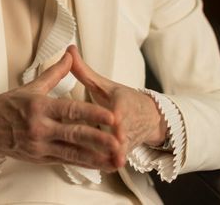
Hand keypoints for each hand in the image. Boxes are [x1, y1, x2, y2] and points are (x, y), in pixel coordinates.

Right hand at [0, 52, 122, 171]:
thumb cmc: (8, 106)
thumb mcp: (31, 87)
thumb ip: (55, 73)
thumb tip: (69, 55)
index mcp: (40, 107)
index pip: (70, 110)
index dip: (92, 113)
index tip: (110, 116)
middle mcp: (40, 128)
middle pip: (74, 134)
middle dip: (98, 138)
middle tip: (118, 140)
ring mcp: (40, 146)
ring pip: (72, 152)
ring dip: (95, 156)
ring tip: (114, 158)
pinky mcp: (40, 158)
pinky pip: (65, 161)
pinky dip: (83, 163)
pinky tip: (98, 164)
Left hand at [67, 46, 167, 166]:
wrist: (150, 117)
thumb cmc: (121, 99)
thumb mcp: (104, 84)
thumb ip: (84, 71)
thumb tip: (68, 49)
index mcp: (121, 103)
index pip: (120, 109)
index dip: (117, 114)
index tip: (115, 119)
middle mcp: (127, 121)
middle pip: (122, 130)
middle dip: (118, 138)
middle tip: (116, 144)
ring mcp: (128, 138)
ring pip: (121, 147)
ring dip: (116, 154)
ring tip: (112, 163)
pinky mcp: (126, 150)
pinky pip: (118, 157)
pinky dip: (114, 163)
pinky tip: (107, 169)